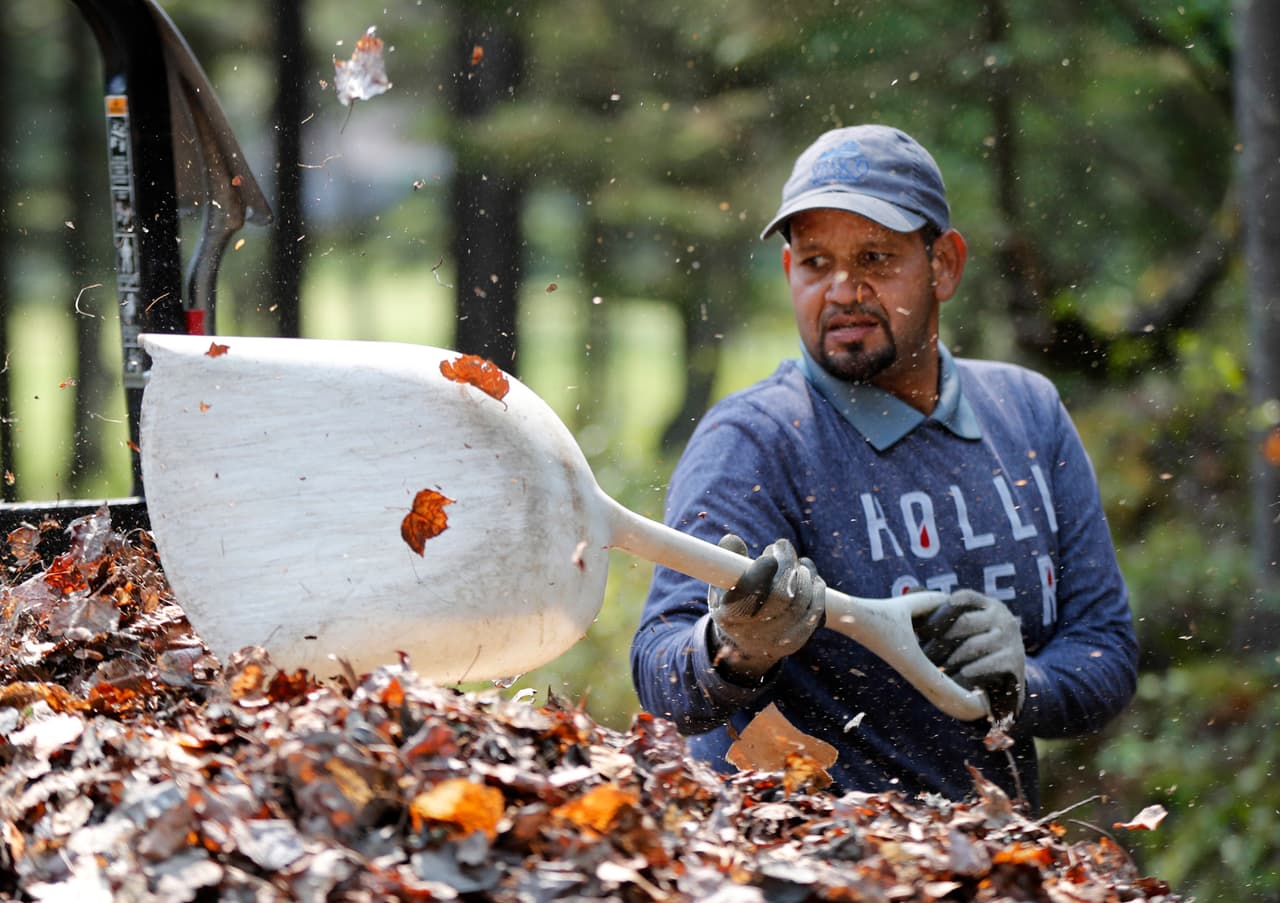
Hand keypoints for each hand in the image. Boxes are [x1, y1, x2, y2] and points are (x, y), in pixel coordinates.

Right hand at [708, 534, 825, 681]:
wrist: (744, 642)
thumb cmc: (732, 602)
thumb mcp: (721, 583)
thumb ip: (726, 559)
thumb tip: (732, 540)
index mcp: (729, 616)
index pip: (746, 597)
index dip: (760, 576)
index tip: (769, 557)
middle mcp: (753, 633)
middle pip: (780, 597)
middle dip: (786, 565)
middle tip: (782, 546)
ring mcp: (778, 640)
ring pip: (801, 603)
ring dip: (805, 575)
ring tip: (798, 562)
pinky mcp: (797, 641)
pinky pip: (814, 615)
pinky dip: (817, 592)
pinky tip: (811, 577)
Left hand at [914, 589, 1025, 720]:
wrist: (1011, 676)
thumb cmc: (979, 646)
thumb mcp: (970, 626)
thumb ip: (946, 614)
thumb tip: (909, 596)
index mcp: (988, 605)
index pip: (965, 597)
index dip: (944, 606)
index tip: (926, 623)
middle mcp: (1002, 617)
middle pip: (964, 623)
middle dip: (941, 639)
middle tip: (924, 653)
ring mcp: (1010, 638)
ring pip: (973, 646)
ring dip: (952, 659)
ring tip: (938, 668)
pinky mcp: (1014, 660)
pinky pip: (988, 664)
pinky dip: (971, 671)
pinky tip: (960, 675)